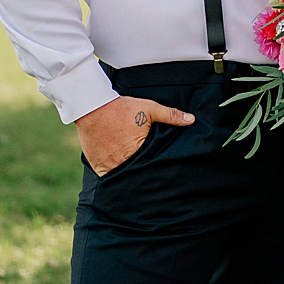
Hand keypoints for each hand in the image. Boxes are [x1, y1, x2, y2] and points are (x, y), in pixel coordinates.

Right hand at [76, 95, 192, 175]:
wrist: (91, 105)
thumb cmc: (121, 108)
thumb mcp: (148, 108)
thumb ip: (170, 115)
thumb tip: (191, 120)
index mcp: (136, 151)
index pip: (150, 167)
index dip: (154, 169)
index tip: (158, 171)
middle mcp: (121, 162)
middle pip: (135, 175)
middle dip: (141, 174)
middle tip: (146, 175)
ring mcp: (106, 165)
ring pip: (120, 177)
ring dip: (126, 175)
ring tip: (133, 175)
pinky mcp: (95, 164)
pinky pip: (106, 176)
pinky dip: (112, 174)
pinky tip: (118, 172)